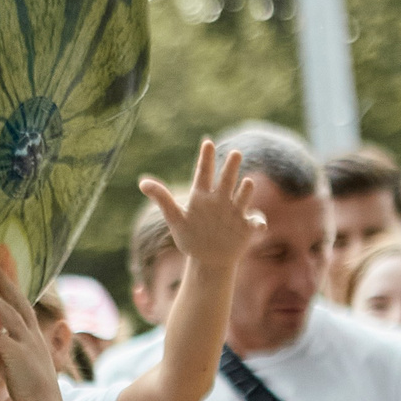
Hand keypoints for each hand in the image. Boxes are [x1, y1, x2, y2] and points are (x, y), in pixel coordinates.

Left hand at [0, 261, 63, 400]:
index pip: (23, 308)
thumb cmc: (30, 391)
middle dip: (6, 283)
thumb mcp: (12, 369)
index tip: (1, 276)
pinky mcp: (18, 356)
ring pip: (8, 314)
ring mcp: (27, 345)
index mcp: (34, 338)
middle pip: (19, 302)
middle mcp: (33, 337)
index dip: (12, 291)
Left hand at [141, 139, 263, 270]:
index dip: (205, 159)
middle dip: (230, 168)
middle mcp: (221, 200)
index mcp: (202, 196)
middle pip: (226, 181)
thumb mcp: (175, 218)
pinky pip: (255, 222)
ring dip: (245, 191)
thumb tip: (142, 182)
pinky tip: (258, 225)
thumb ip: (162, 199)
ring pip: (242, 198)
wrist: (208, 258)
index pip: (204, 173)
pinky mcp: (246, 227)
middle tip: (235, 153)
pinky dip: (258, 222)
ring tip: (247, 183)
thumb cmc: (190, 236)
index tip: (207, 142)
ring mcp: (235, 212)